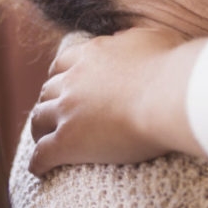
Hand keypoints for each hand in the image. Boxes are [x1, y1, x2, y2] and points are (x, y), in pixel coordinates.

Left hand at [28, 27, 207, 175]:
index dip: (60, 76)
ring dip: (38, 128)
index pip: (64, 64)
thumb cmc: (170, 68)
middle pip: (48, 90)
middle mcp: (73, 80)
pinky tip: (39, 169)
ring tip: (41, 139)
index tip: (62, 85)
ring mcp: (67, 110)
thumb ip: (130, 38)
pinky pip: (43, 153)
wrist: (169, 96)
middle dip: (48, 101)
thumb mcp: (151, 38)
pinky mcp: (68, 141)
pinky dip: (37, 162)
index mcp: (91, 55)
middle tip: (53, 113)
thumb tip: (120, 38)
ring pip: (39, 118)